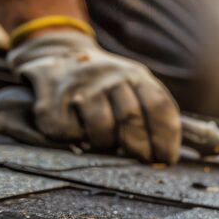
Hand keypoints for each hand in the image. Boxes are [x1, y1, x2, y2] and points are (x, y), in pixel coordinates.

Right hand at [7, 31, 180, 162]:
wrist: (58, 56)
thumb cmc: (106, 86)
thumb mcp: (134, 86)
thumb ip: (152, 114)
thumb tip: (166, 158)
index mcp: (136, 74)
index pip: (159, 106)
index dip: (166, 138)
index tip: (167, 159)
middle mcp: (110, 76)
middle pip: (131, 119)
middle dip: (141, 148)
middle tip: (143, 161)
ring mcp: (80, 87)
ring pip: (102, 130)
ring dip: (107, 145)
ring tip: (105, 144)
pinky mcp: (52, 101)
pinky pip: (71, 134)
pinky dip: (77, 142)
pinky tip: (78, 133)